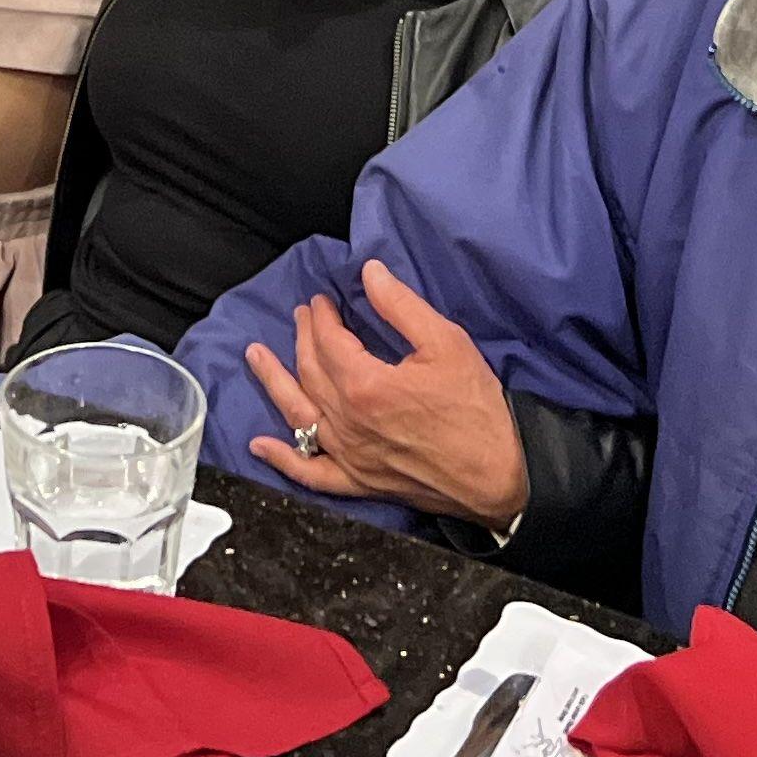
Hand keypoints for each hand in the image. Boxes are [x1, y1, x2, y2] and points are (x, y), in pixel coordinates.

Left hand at [241, 260, 530, 526]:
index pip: (329, 342)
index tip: (321, 300)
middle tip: (300, 315)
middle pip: (311, 372)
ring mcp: (351, 457)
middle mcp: (349, 423)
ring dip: (274, 382)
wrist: (500, 474)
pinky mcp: (360, 482)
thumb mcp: (446, 343)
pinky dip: (282, 460)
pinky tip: (261, 445)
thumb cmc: (477, 409)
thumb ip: (401, 307)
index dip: (321, 317)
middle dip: (302, 337)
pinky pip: (312, 473)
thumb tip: (370, 274)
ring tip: (256, 357)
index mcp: (366, 386)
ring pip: (299, 415)